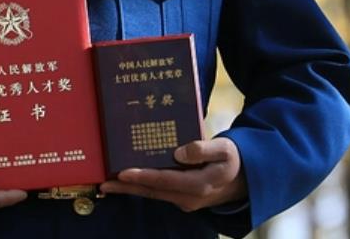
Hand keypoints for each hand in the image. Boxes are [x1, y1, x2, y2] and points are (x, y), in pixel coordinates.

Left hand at [99, 137, 247, 211]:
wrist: (246, 178)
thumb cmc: (234, 158)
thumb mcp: (225, 148)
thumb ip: (203, 149)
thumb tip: (178, 152)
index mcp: (199, 185)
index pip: (164, 180)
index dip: (142, 176)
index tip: (122, 172)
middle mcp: (189, 197)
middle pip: (152, 192)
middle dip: (126, 188)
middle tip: (103, 184)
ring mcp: (185, 200)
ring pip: (153, 194)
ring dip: (131, 189)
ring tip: (109, 184)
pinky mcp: (183, 197)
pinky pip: (159, 192)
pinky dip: (143, 187)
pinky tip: (130, 181)